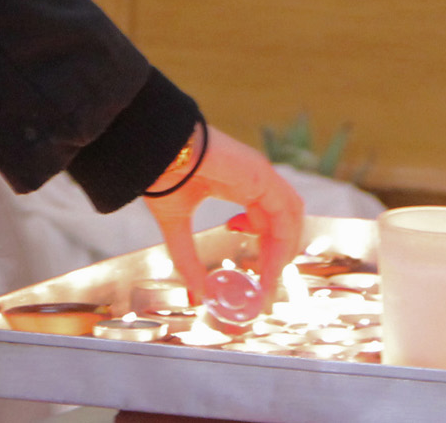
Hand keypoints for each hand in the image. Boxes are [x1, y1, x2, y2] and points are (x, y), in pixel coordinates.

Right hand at [143, 126, 304, 306]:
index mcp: (238, 183)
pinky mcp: (262, 175)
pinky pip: (285, 213)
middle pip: (283, 219)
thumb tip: (198, 293)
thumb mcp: (177, 225)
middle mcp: (254, 178)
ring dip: (283, 251)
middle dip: (277, 253)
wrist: (155, 151)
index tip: (255, 275)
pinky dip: (283, 242)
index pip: (267, 218)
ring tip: (267, 279)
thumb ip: (188, 259)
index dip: (266, 248)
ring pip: (290, 216)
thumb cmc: (162, 174)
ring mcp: (260, 174)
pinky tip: (269, 265)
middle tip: (264, 283)